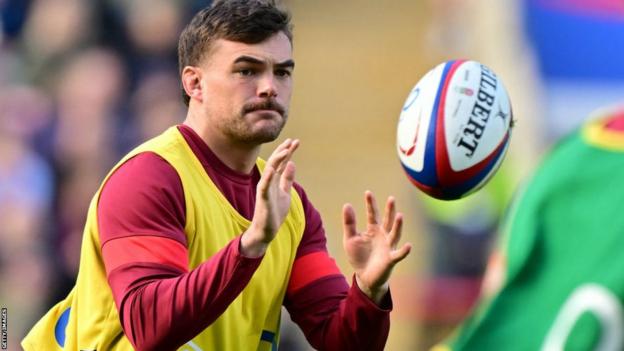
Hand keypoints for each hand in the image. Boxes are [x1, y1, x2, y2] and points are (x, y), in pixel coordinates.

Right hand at [241, 138, 298, 256]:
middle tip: (292, 141)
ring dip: (277, 160)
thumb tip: (292, 164)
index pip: (282, 162)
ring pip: (270, 171)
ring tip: (285, 150)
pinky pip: (265, 186)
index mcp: (275, 180)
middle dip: (283, 151)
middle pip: (276, 163)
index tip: (296, 142)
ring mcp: (265, 189)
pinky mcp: (263, 199)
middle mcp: (269, 182)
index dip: (288, 152)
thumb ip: (287, 179)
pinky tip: (272, 169)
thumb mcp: (285, 193)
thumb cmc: (275, 212)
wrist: (266, 230)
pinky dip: (268, 177)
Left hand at [342, 191, 411, 303]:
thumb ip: (349, 223)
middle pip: (388, 221)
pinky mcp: (390, 259)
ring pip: (394, 234)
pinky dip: (404, 251)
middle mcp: (383, 236)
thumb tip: (347, 204)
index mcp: (373, 229)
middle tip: (391, 198)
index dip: (370, 204)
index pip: (372, 214)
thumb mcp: (350, 238)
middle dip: (389, 210)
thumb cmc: (359, 256)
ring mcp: (388, 247)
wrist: (364, 277)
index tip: (368, 192)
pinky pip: (398, 254)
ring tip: (399, 215)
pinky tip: (408, 245)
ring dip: (398, 226)